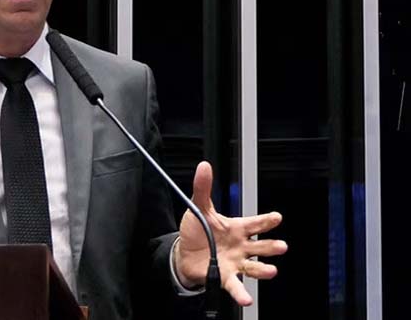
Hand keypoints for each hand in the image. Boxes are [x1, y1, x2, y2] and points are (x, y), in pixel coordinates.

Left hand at [174, 161, 286, 305]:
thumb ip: (203, 188)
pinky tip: (246, 299)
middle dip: (271, 246)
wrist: (184, 253)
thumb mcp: (199, 207)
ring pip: (255, 266)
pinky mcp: (226, 277)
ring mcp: (236, 262)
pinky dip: (241, 292)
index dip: (266, 220)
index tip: (276, 217)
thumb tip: (204, 166)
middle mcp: (241, 246)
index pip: (255, 223)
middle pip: (261, 246)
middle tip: (281, 245)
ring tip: (271, 270)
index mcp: (237, 228)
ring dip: (264, 269)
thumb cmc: (197, 230)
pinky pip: (236, 285)